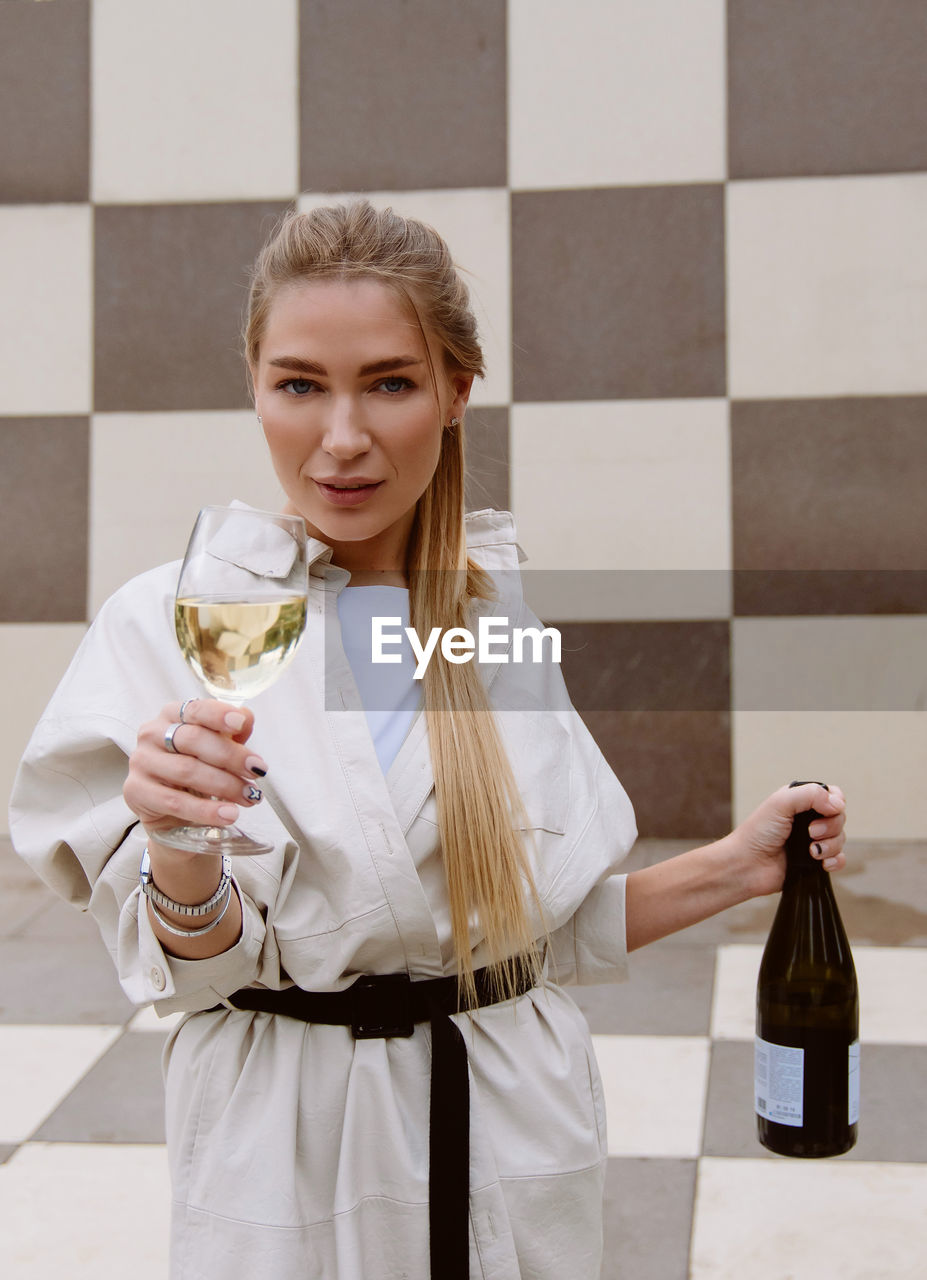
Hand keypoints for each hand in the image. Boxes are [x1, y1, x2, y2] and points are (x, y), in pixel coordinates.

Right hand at [124, 699, 268, 835]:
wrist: (173, 813)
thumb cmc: (198, 771)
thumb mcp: (218, 749)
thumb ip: (232, 732)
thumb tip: (246, 716)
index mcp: (171, 715)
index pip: (195, 709)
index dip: (218, 715)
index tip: (241, 723)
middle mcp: (151, 733)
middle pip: (193, 740)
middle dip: (231, 756)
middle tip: (257, 771)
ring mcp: (141, 762)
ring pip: (187, 771)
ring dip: (224, 785)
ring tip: (249, 797)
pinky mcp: (135, 791)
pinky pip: (175, 802)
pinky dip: (206, 810)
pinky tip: (228, 814)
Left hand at [732, 781, 846, 898]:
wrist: (747, 865)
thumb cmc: (757, 833)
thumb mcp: (780, 803)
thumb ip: (810, 795)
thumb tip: (837, 804)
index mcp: (799, 801)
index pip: (832, 795)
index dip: (835, 802)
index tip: (827, 810)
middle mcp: (807, 820)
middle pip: (839, 817)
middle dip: (830, 826)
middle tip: (811, 832)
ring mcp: (812, 841)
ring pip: (840, 839)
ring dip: (830, 845)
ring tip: (811, 851)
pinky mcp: (814, 862)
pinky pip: (839, 859)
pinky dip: (835, 861)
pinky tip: (821, 863)